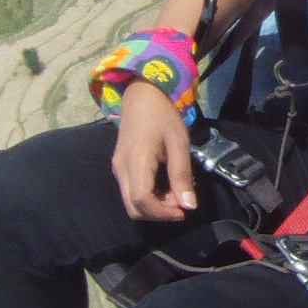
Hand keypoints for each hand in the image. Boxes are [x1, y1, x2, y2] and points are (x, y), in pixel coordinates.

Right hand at [110, 84, 195, 221]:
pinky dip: (148, 198)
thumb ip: (182, 175)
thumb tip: (189, 206)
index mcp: (136, 161)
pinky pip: (130, 192)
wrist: (142, 94)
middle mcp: (121, 169)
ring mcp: (118, 168)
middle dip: (159, 213)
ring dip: (154, 206)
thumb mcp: (179, 143)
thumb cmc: (163, 115)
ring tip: (175, 193)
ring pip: (131, 203)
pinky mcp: (120, 167)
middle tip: (181, 202)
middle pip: (133, 208)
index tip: (183, 211)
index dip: (162, 213)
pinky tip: (165, 188)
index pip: (141, 201)